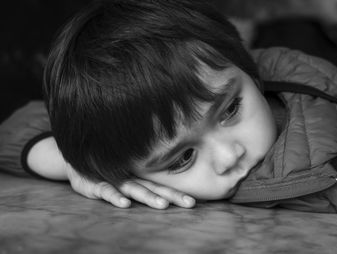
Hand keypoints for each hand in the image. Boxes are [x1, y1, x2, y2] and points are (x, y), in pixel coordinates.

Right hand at [65, 164, 195, 208]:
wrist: (74, 156)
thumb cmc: (102, 168)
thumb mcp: (121, 175)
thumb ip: (139, 183)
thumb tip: (162, 194)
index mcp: (137, 178)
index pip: (160, 186)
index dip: (176, 194)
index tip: (193, 203)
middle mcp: (129, 178)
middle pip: (153, 188)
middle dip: (171, 196)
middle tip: (189, 204)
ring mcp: (112, 180)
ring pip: (133, 188)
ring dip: (148, 197)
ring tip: (162, 205)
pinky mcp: (93, 184)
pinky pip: (106, 190)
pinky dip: (115, 196)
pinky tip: (124, 204)